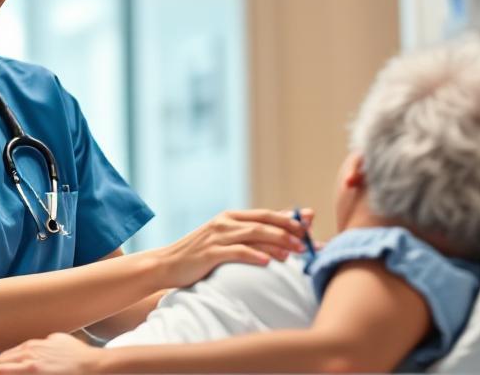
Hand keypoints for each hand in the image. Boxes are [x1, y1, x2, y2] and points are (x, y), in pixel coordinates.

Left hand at [0, 332, 100, 374]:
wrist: (92, 364)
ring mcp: (30, 359)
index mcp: (32, 344)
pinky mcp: (33, 369)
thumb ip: (48, 344)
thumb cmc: (79, 355)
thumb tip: (45, 343)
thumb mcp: (60, 341)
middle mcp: (28, 349)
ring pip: (0, 366)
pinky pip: (7, 371)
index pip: (6, 356)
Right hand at [154, 208, 312, 287]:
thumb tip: (281, 233)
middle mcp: (226, 222)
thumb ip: (251, 235)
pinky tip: (267, 262)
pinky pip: (235, 252)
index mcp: (232, 217)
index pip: (266, 214)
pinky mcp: (209, 252)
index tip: (312, 224)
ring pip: (253, 235)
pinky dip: (253, 256)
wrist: (167, 265)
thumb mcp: (226, 241)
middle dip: (288, 230)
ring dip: (276, 243)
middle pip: (263, 222)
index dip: (290, 218)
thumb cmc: (201, 255)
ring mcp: (217, 236)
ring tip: (295, 253)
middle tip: (308, 241)